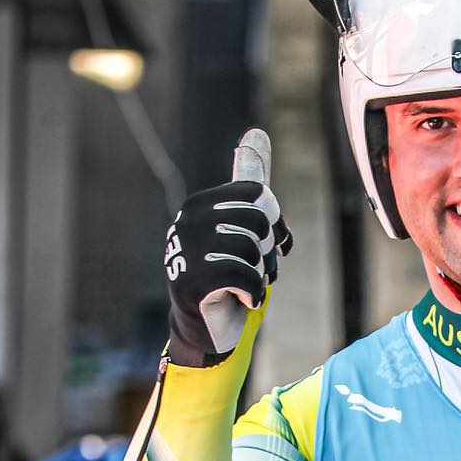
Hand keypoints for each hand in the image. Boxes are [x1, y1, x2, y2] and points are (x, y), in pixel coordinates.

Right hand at [163, 135, 291, 364]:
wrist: (207, 328)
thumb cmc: (228, 277)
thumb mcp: (241, 225)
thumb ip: (249, 185)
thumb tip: (256, 132)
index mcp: (200, 204)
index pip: (258, 195)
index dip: (275, 222)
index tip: (271, 242)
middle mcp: (188, 221)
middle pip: (259, 220)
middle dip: (267, 251)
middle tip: (256, 269)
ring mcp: (186, 250)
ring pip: (253, 250)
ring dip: (259, 274)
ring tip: (245, 285)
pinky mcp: (191, 281)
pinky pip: (245, 277)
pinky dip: (252, 293)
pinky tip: (241, 299)